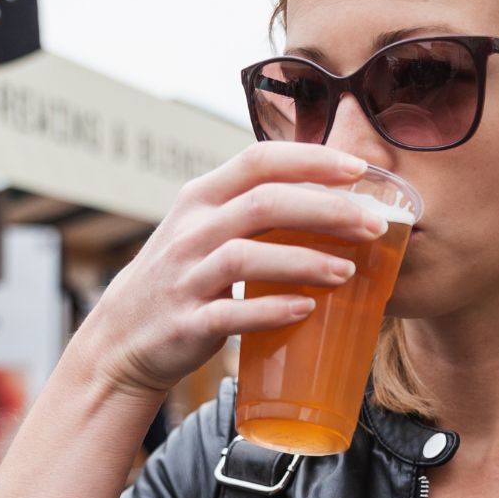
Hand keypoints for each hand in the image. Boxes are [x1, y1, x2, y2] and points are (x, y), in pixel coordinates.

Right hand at [69, 142, 385, 396]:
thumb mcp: (208, 228)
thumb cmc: (185, 276)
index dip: (311, 160)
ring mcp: (185, 276)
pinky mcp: (186, 322)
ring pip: (247, 256)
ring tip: (349, 271)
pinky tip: (306, 309)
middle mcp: (191, 230)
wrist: (124, 337)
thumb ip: (254, 208)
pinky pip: (230, 314)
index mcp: (201, 198)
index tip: (359, 169)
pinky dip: (271, 311)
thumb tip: (334, 197)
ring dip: (304, 261)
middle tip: (374, 225)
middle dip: (326, 210)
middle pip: (264, 204)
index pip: (259, 161)